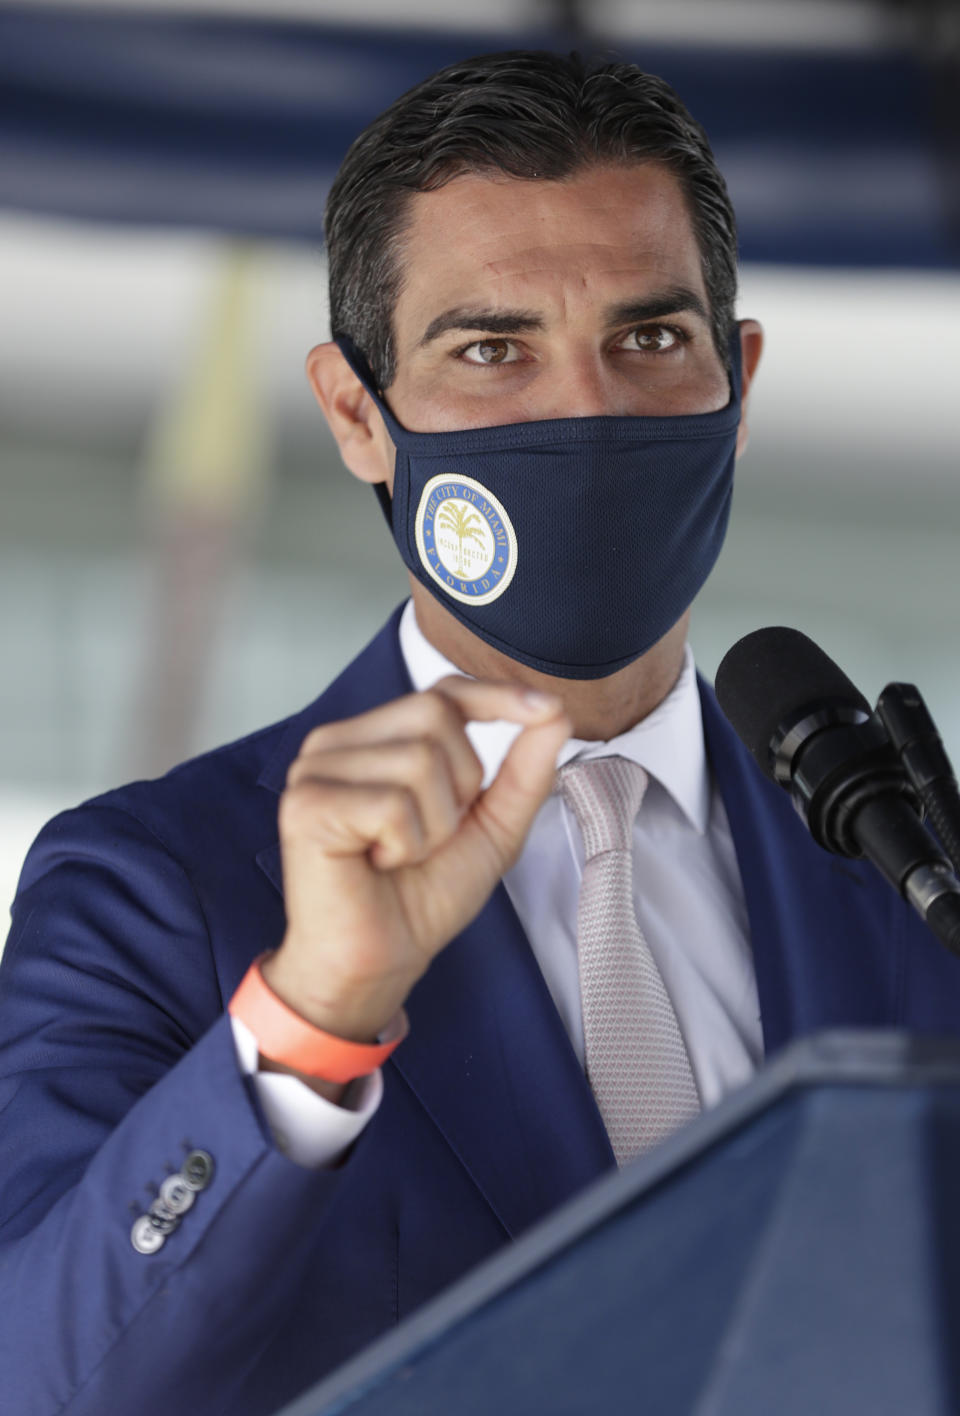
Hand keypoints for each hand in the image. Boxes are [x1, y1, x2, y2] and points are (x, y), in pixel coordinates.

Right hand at [262, 677, 569, 1054]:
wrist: (378, 963)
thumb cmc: (421, 898)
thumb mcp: (491, 827)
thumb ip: (524, 771)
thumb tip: (555, 713)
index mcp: (375, 739)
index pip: (441, 692)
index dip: (495, 695)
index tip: (545, 708)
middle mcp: (338, 742)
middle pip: (435, 714)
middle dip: (461, 784)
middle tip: (427, 836)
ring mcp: (316, 769)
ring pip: (420, 760)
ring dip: (432, 825)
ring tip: (399, 854)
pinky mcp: (307, 805)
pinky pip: (392, 803)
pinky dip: (405, 844)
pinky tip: (376, 863)